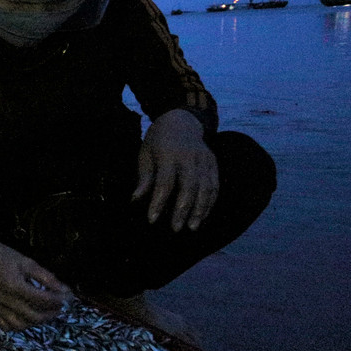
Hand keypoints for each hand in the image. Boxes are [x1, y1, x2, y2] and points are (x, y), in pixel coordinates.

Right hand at [0, 230, 70, 330]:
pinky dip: (18, 326)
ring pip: (21, 325)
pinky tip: (25, 318)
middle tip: (59, 306)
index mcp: (15, 286)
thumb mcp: (25, 261)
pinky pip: (5, 325)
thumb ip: (45, 277)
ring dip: (36, 322)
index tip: (67, 296)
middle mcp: (6, 300)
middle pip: (34, 316)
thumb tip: (64, 290)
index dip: (58, 300)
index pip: (43, 299)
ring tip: (45, 312)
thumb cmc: (0, 254)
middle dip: (51, 313)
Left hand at [134, 109, 217, 230]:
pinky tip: (202, 216)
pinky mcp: (213, 163)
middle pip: (189, 186)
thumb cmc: (157, 142)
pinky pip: (215, 186)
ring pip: (206, 188)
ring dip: (200, 210)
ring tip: (192, 227)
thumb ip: (144, 178)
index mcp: (169, 154)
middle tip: (176, 229)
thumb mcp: (145, 155)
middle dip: (183, 210)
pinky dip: (210, 203)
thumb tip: (135, 200)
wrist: (181, 121)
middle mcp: (190, 157)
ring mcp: (205, 159)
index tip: (152, 220)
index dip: (159, 202)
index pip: (165, 182)